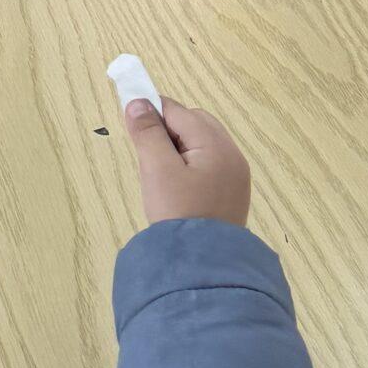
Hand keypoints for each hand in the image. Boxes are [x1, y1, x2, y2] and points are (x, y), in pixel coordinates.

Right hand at [122, 97, 250, 228]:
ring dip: (179, 148)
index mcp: (216, 145)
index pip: (179, 112)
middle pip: (195, 123)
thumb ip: (148, 132)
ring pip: (202, 144)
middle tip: (148, 155)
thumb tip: (137, 101)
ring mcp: (235, 177)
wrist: (202, 267)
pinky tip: (178, 187)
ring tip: (162, 174)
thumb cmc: (178, 213)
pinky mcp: (232, 195)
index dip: (153, 113)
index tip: (131, 123)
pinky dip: (191, 165)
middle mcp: (232, 156)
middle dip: (168, 130)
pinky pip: (210, 165)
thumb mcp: (157, 170)